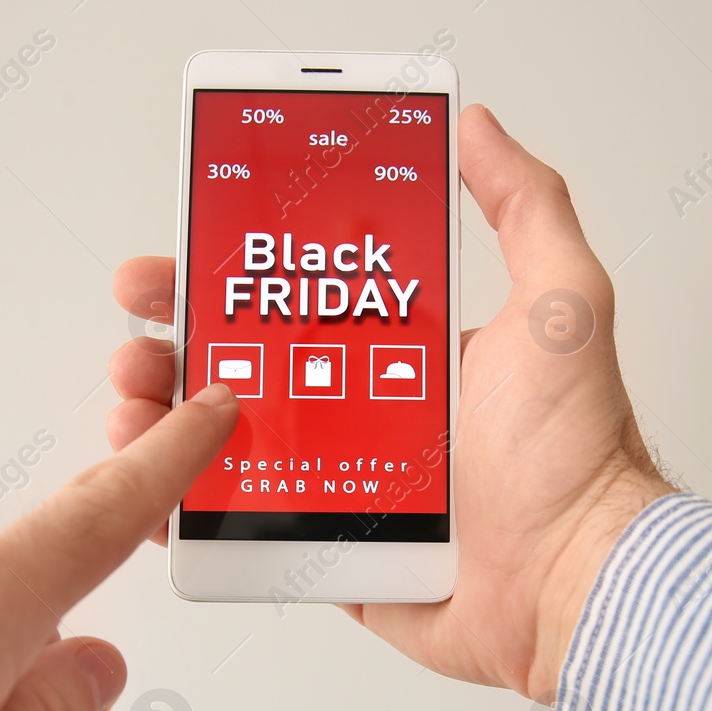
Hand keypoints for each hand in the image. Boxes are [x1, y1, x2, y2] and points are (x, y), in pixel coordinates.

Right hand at [108, 105, 672, 699]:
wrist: (574, 582)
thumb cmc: (572, 454)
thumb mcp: (561, 302)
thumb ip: (526, 207)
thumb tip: (477, 128)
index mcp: (407, 353)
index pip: (299, 298)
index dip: (232, 275)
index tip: (181, 255)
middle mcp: (372, 412)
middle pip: (248, 367)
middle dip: (178, 346)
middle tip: (142, 338)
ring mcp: (347, 483)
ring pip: (231, 447)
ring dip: (167, 422)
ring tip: (136, 410)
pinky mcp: (335, 550)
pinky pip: (248, 529)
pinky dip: (192, 514)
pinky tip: (153, 494)